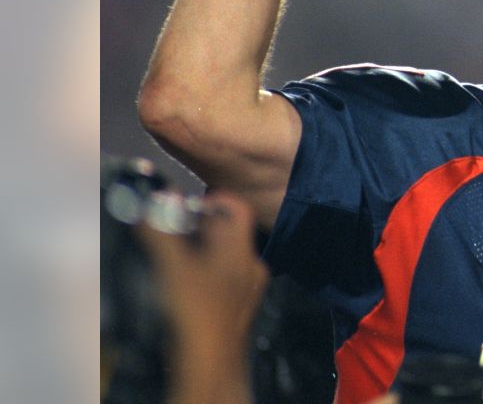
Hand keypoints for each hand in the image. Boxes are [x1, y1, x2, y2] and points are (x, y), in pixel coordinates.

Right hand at [135, 192, 268, 354]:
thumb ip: (160, 233)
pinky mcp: (238, 307)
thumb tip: (150, 206)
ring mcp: (248, 288)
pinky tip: (184, 281)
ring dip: (201, 248)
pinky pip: (225, 277)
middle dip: (200, 226)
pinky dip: (205, 271)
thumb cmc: (194, 309)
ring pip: (226, 255)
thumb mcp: (172, 266)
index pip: (238, 208)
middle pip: (229, 231)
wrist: (209, 362)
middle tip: (171, 227)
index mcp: (242, 249)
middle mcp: (251, 265)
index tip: (189, 203)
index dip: (215, 200)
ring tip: (173, 252)